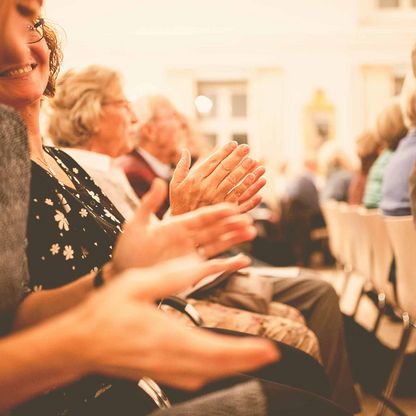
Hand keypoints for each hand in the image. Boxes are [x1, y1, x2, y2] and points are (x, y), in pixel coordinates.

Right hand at [75, 262, 279, 389]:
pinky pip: (192, 377)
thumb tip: (197, 263)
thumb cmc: (106, 312)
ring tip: (250, 357)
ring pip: (207, 375)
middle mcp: (170, 358)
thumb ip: (170, 276)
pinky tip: (216, 364)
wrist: (80, 343)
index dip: (245, 352)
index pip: (216, 350)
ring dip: (231, 367)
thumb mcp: (136, 283)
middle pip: (217, 367)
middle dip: (246, 361)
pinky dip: (211, 371)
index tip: (267, 349)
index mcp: (168, 336)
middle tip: (268, 355)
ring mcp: (163, 370)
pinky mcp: (157, 373)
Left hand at [110, 179, 255, 274]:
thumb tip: (159, 181)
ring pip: (218, 245)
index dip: (217, 212)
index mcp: (177, 225)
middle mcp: (188, 238)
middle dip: (231, 224)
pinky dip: (230, 265)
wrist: (124, 272)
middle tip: (248, 219)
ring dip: (234, 239)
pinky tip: (244, 261)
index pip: (201, 216)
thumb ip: (149, 204)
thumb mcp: (137, 224)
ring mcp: (192, 255)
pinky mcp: (193, 271)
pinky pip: (215, 267)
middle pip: (214, 229)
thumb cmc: (129, 249)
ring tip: (251, 232)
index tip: (232, 206)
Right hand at [170, 142, 265, 215]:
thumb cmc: (179, 202)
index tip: (233, 143)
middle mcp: (206, 188)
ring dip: (244, 170)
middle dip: (236, 157)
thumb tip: (185, 150)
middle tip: (246, 147)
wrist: (182, 224)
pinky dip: (248, 188)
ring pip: (233, 181)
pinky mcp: (223, 209)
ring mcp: (215, 199)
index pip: (213, 161)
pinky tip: (255, 180)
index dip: (224, 151)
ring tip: (254, 161)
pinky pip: (238, 197)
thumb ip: (181, 166)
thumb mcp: (175, 183)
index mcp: (195, 179)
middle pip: (225, 169)